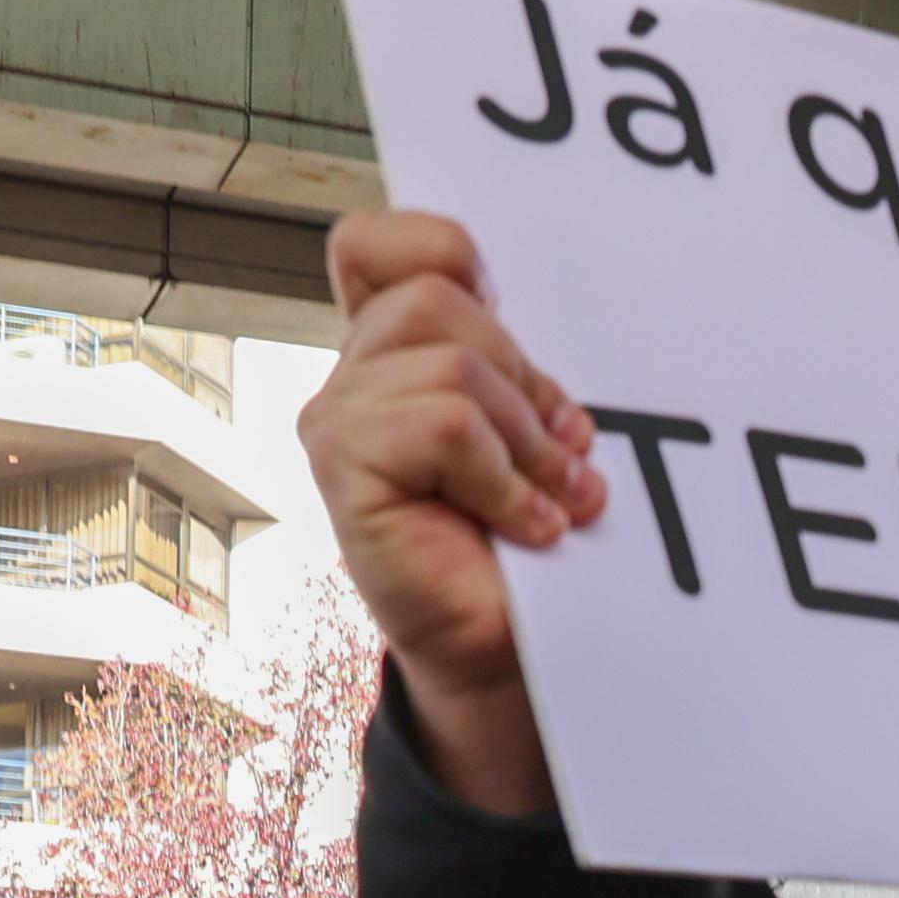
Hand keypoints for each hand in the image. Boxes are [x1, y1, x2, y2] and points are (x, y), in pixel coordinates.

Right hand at [302, 209, 605, 816]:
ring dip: (524, 440)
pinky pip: (443, 425)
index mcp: (392, 357)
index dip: (439, 247)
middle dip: (524, 380)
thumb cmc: (525, 545)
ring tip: (549, 501)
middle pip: (439, 302)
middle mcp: (354, 380)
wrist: (510, 651)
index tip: (503, 300)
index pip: (377, 247)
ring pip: (450, 364)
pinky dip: (503, 478)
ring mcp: (337, 421)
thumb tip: (521, 309)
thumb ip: (512, 369)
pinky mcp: (343, 467)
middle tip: (561, 457)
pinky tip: (526, 526)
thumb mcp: (533, 435)